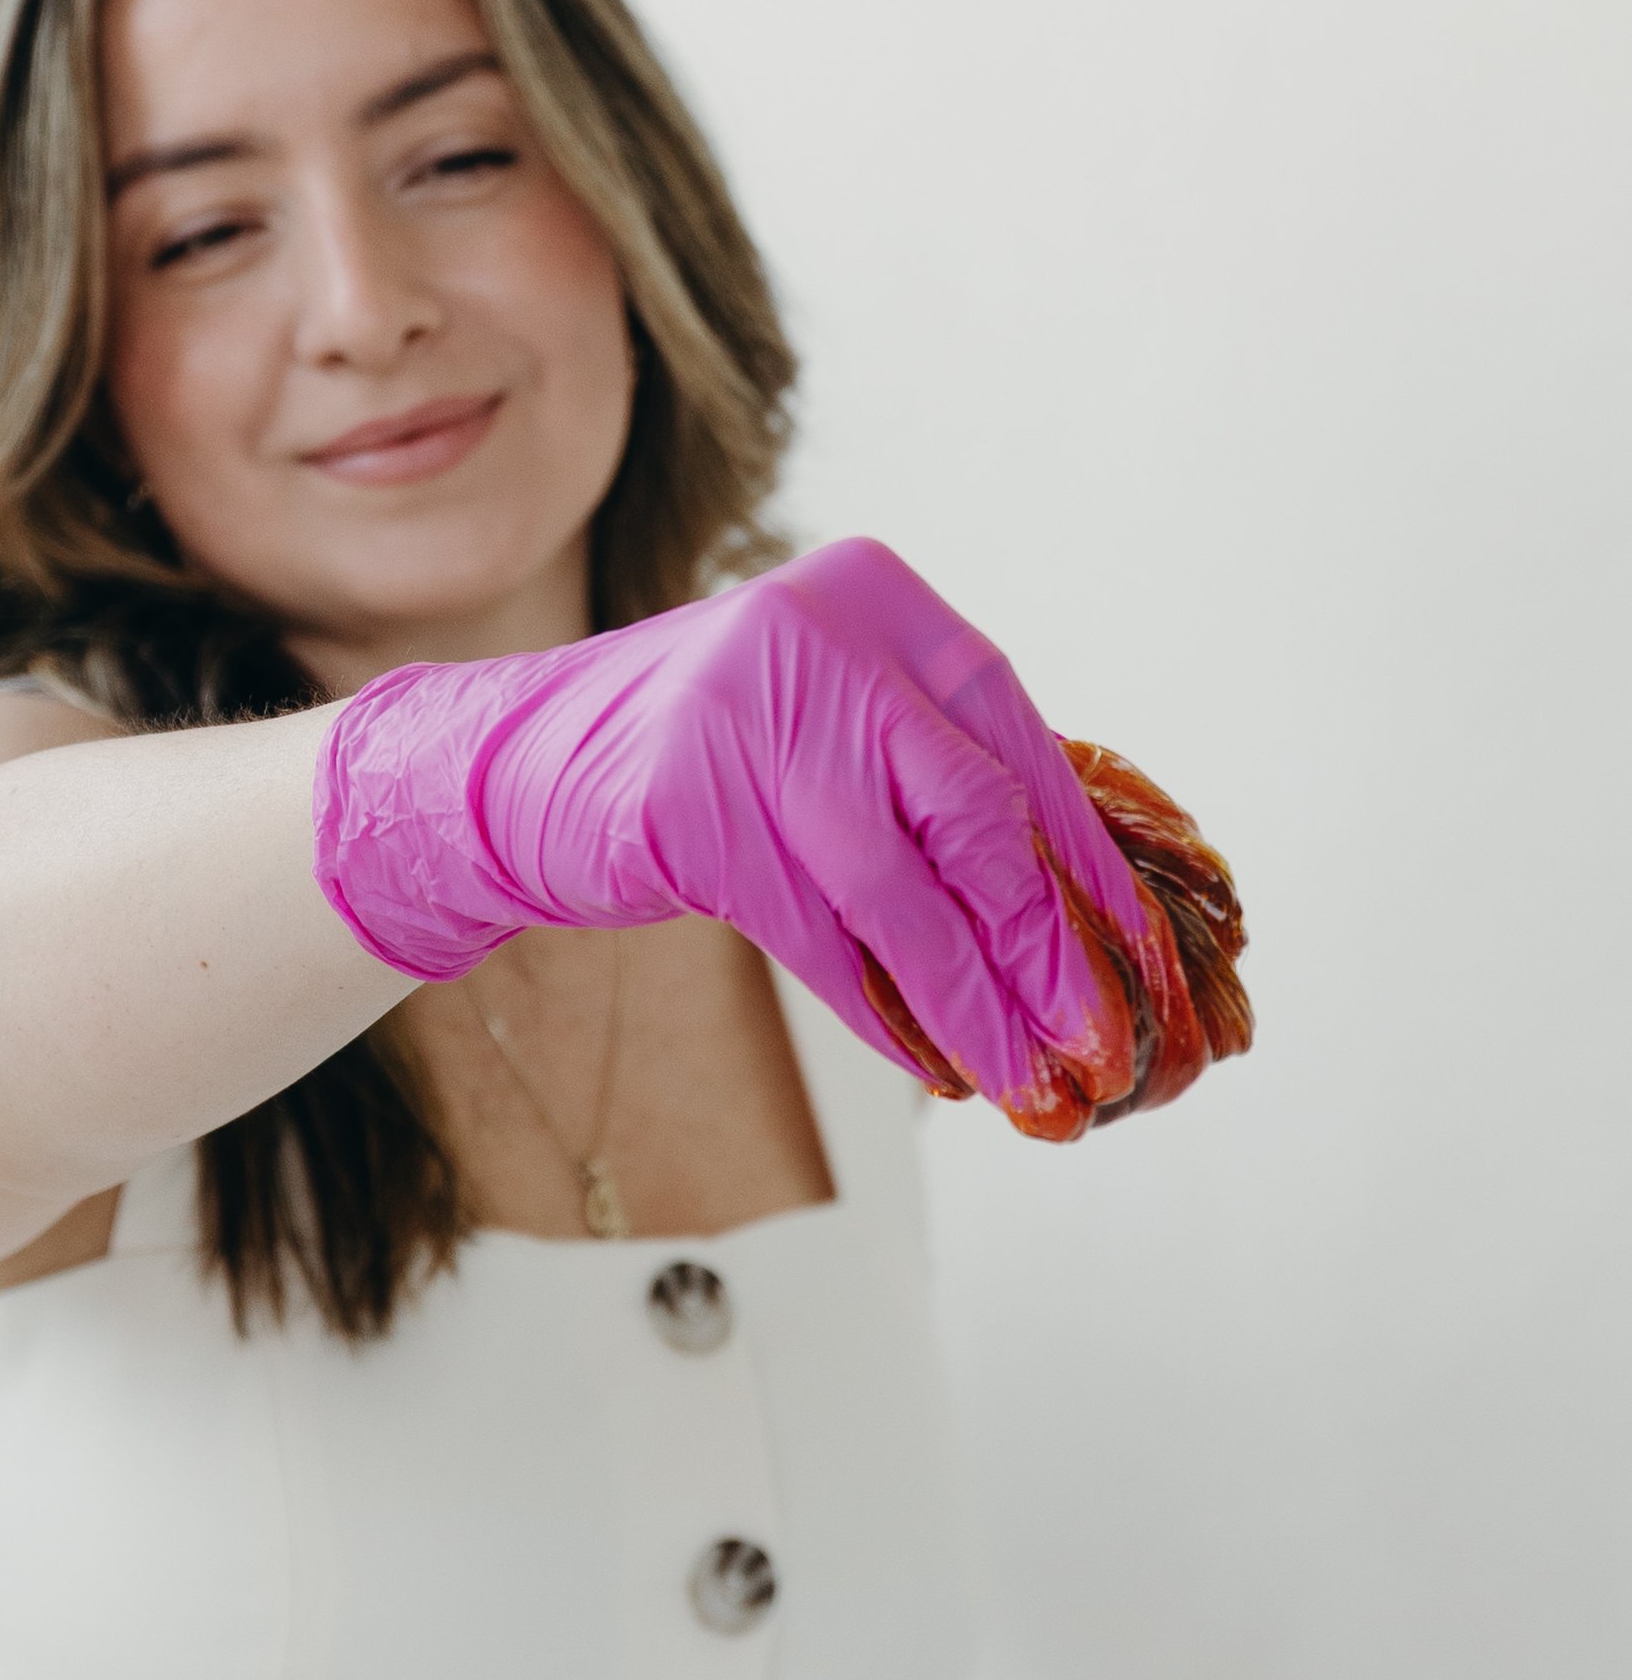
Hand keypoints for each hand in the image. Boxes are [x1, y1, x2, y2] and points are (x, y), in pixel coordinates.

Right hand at [312, 539, 1218, 1132]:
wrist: (524, 768)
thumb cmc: (713, 760)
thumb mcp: (837, 731)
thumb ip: (944, 782)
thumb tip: (1099, 915)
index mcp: (883, 600)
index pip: (1024, 751)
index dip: (1092, 873)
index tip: (1154, 969)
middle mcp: (820, 634)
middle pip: (976, 817)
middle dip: (1052, 949)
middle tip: (1112, 1046)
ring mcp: (743, 712)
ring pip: (898, 890)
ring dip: (975, 1003)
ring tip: (1031, 1080)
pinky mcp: (683, 804)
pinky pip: (813, 932)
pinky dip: (881, 1006)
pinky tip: (934, 1063)